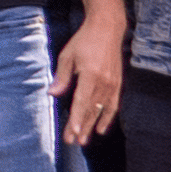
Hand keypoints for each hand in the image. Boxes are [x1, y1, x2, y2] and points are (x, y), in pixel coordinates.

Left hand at [54, 8, 123, 145]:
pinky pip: (113, 105)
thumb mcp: (67, 55)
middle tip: (72, 142)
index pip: (82, 101)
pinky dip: (107, 117)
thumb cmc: (84, 41)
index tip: (72, 132)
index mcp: (90, 74)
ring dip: (92, 125)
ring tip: (84, 140)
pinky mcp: (117, 83)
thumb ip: (62, 77)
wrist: (107, 29)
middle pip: (91, 109)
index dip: (77, 119)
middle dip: (81, 127)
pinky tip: (101, 128)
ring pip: (101, 110)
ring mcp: (113, 84)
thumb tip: (53, 94)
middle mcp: (104, 82)